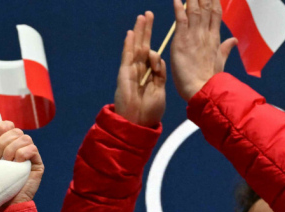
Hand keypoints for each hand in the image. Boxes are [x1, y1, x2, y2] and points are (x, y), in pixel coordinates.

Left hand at [0, 120, 43, 205]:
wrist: (3, 204)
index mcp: (7, 144)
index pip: (7, 125)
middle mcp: (19, 148)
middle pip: (15, 130)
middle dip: (3, 143)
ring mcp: (30, 155)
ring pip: (24, 138)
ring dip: (12, 149)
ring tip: (6, 162)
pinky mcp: (37, 164)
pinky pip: (32, 149)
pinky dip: (22, 154)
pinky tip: (17, 164)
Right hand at [114, 12, 166, 126]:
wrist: (138, 124)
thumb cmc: (149, 111)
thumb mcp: (160, 89)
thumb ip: (159, 73)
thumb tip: (158, 57)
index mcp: (150, 75)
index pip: (152, 53)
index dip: (154, 40)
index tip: (159, 31)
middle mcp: (140, 70)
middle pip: (143, 45)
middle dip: (146, 30)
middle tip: (148, 14)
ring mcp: (131, 72)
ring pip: (135, 47)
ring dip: (138, 32)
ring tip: (142, 17)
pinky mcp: (124, 75)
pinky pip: (127, 57)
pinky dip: (128, 45)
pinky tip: (131, 33)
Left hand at [170, 0, 237, 103]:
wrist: (202, 90)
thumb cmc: (209, 80)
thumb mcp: (219, 61)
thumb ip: (225, 48)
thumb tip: (234, 40)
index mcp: (214, 39)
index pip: (215, 14)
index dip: (214, 1)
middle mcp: (205, 34)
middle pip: (206, 8)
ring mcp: (194, 37)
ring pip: (194, 11)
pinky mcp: (182, 42)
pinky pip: (180, 21)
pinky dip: (178, 9)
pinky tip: (176, 0)